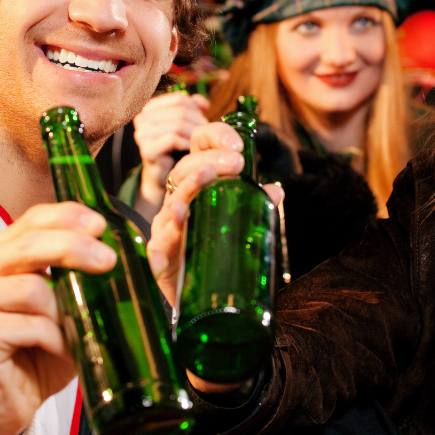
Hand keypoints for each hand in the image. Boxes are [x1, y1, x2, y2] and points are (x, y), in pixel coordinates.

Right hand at [0, 202, 116, 434]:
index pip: (32, 220)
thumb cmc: (37, 353)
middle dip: (75, 249)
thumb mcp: (69, 307)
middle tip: (108, 261)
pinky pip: (30, 325)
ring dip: (65, 312)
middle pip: (30, 245)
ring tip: (73, 332)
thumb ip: (88, 276)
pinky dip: (54, 338)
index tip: (100, 225)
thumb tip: (147, 258)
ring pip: (33, 288)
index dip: (67, 216)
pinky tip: (57, 349)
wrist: (5, 406)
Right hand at [131, 92, 210, 220]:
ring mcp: (142, 133)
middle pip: (181, 111)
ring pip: (178, 124)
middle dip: (198, 123)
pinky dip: (186, 144)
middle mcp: (142, 117)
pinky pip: (173, 138)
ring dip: (194, 135)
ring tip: (199, 144)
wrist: (165, 178)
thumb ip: (194, 108)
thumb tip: (204, 104)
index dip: (197, 109)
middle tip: (206, 137)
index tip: (205, 120)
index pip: (180, 99)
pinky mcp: (147, 150)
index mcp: (151, 107)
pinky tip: (190, 151)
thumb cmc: (177, 149)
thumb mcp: (187, 124)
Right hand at [144, 122, 284, 314]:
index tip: (238, 145)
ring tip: (203, 181)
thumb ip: (256, 204)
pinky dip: (166, 239)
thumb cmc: (217, 249)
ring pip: (172, 204)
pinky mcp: (161, 257)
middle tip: (234, 163)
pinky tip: (176, 230)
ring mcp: (167, 228)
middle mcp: (177, 202)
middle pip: (184, 172)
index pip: (198, 149)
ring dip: (187, 190)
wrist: (200, 296)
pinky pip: (159, 246)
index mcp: (196, 186)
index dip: (214, 138)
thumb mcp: (241, 222)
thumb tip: (275, 190)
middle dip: (208, 162)